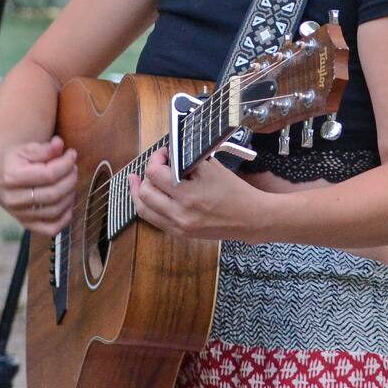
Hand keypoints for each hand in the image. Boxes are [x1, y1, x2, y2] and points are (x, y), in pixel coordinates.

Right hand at [0, 135, 77, 235]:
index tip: (72, 154)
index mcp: (11, 177)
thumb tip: (60, 145)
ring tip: (71, 181)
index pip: (48, 174)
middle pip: (53, 193)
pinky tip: (68, 204)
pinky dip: (64, 219)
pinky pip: (50, 229)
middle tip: (73, 168)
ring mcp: (19, 214)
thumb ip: (43, 148)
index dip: (66, 164)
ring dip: (70, 195)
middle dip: (70, 179)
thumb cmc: (12, 160)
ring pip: (54, 210)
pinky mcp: (26, 223)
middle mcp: (14, 199)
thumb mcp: (24, 149)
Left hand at [128, 147, 267, 241]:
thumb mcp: (211, 168)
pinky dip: (148, 206)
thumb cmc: (233, 190)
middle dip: (147, 175)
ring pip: (144, 209)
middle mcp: (180, 213)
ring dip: (140, 192)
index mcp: (188, 194)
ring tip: (138, 181)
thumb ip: (186, 161)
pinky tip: (148, 196)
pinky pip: (153, 220)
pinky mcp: (180, 233)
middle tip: (157, 166)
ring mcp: (178, 226)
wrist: (250, 217)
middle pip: (145, 192)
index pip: (155, 173)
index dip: (156, 159)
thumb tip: (168, 155)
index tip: (164, 153)